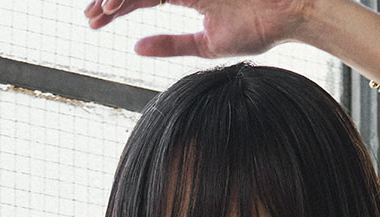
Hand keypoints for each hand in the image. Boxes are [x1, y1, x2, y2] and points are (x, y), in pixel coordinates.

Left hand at [81, 0, 314, 61]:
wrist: (290, 12)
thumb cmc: (258, 28)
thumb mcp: (205, 44)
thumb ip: (170, 45)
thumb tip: (134, 49)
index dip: (116, 7)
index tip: (93, 21)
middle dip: (109, 0)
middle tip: (88, 17)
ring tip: (99, 10)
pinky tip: (117, 2)